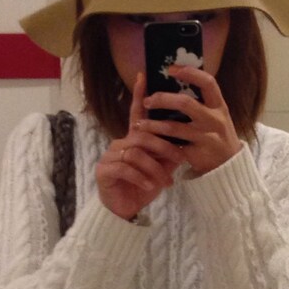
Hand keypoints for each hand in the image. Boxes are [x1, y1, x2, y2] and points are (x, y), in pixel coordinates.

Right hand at [96, 72, 185, 220]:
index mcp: (132, 140)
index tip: (143, 75)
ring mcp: (110, 156)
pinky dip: (141, 178)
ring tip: (166, 183)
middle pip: (142, 135)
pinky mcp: (104, 170)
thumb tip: (184, 142)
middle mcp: (119, 144)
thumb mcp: (160, 170)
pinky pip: (126, 168)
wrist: (124, 212)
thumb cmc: (142, 189)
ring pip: (136, 153)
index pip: (136, 114)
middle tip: (180, 160)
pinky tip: (150, 187)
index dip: (140, 96)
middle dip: (164, 147)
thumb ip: (168, 155)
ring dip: (154, 168)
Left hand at [140, 65, 240, 175]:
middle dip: (162, 99)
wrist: (229, 166)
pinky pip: (173, 147)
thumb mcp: (216, 115)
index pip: (207, 83)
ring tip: (139, 124)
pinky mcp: (197, 154)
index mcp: (219, 106)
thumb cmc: (217, 134)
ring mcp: (206, 138)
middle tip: (148, 100)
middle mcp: (214, 120)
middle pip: (185, 103)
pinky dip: (159, 144)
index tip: (171, 69)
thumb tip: (177, 81)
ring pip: (174, 128)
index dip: (190, 73)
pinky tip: (148, 142)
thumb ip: (202, 101)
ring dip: (153, 125)